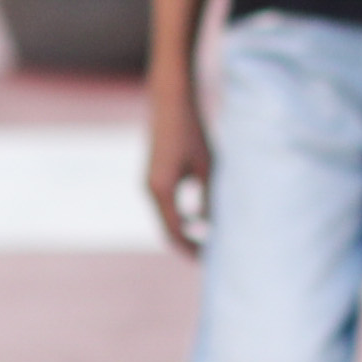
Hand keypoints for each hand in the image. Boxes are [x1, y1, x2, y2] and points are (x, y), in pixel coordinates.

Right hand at [147, 91, 210, 252]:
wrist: (171, 101)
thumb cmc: (191, 131)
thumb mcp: (207, 166)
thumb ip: (209, 197)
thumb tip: (212, 225)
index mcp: (161, 190)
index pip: (176, 232)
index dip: (193, 249)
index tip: (211, 260)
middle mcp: (150, 189)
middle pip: (168, 229)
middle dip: (189, 245)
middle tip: (211, 256)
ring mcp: (149, 183)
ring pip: (166, 218)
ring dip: (185, 231)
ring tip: (209, 240)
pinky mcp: (153, 176)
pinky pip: (165, 206)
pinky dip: (181, 217)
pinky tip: (199, 218)